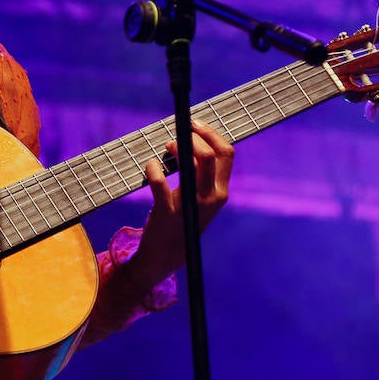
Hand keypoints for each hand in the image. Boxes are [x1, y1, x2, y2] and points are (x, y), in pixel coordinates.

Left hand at [131, 122, 234, 278]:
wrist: (166, 255)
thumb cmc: (183, 219)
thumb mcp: (201, 198)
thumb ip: (204, 175)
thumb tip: (193, 140)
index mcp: (221, 191)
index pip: (227, 153)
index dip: (211, 134)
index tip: (195, 124)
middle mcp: (211, 197)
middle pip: (212, 155)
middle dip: (195, 136)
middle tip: (179, 134)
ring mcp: (191, 206)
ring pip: (192, 165)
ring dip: (178, 148)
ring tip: (167, 147)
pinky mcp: (168, 212)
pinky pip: (160, 183)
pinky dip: (153, 169)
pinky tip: (151, 165)